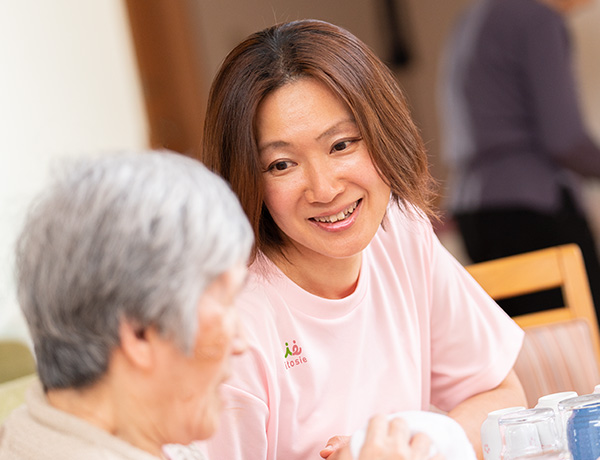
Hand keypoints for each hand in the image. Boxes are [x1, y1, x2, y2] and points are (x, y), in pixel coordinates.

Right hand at [320, 415, 444, 459]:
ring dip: (419, 444)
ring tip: (413, 454)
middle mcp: (396, 451)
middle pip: (401, 423)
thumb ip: (340, 456)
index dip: (377, 426)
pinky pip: (439, 456)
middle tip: (394, 444)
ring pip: (423, 438)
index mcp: (374, 448)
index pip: (379, 419)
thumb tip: (326, 451)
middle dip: (398, 431)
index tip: (377, 435)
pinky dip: (435, 458)